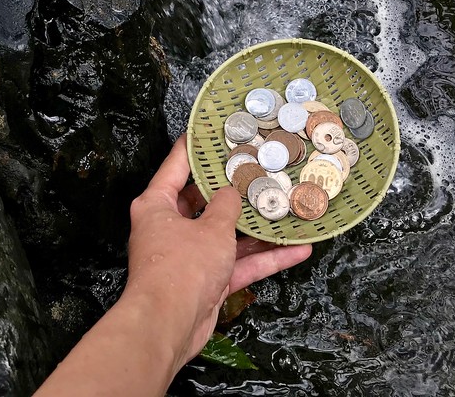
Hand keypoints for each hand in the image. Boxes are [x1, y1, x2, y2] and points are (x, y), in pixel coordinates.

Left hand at [124, 133, 311, 370]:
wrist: (170, 326)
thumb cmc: (182, 267)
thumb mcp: (212, 227)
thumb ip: (227, 205)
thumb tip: (234, 192)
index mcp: (157, 204)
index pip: (177, 164)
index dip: (198, 145)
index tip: (217, 127)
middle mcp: (169, 226)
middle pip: (205, 199)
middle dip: (235, 188)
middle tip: (261, 166)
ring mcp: (189, 254)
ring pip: (226, 233)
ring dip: (256, 226)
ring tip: (286, 205)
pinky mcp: (206, 280)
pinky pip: (238, 263)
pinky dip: (264, 258)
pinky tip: (297, 249)